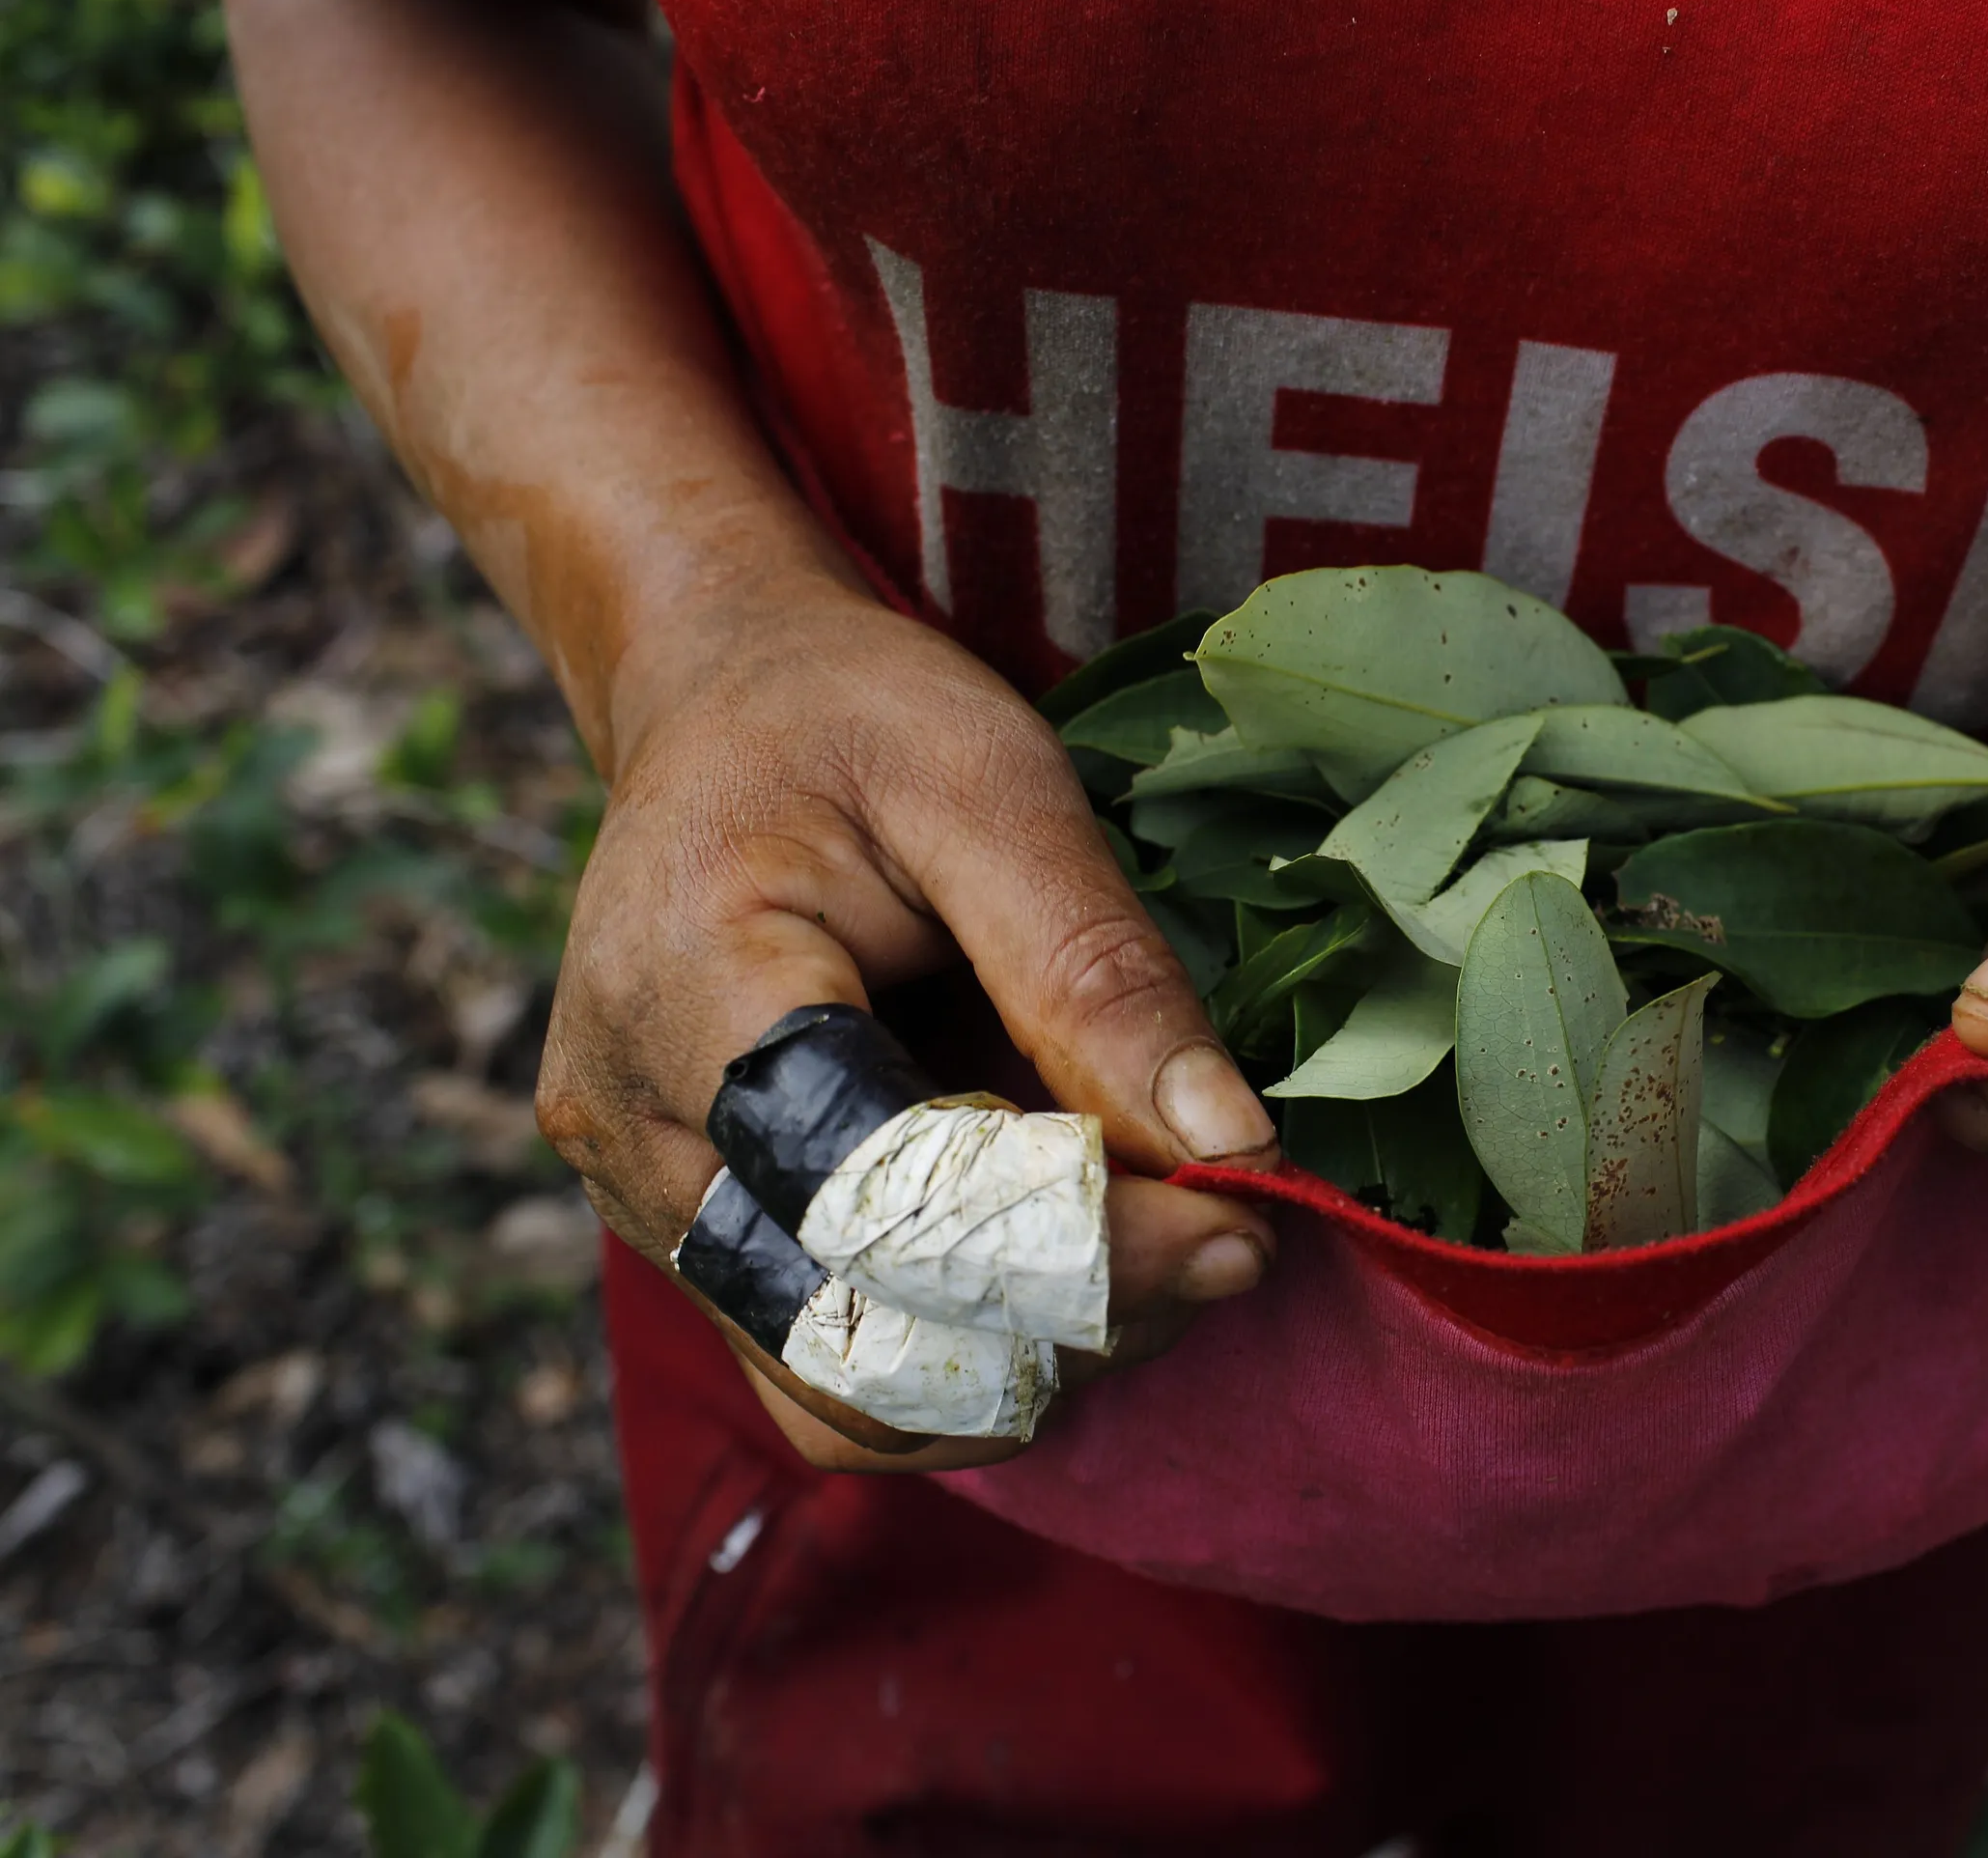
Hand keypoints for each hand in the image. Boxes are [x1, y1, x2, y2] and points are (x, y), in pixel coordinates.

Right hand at [536, 573, 1280, 1469]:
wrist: (722, 709)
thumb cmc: (854, 721)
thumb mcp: (996, 788)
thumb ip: (1099, 971)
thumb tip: (1234, 1146)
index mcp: (689, 993)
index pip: (887, 1202)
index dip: (1078, 1246)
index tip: (1242, 1222)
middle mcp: (636, 1132)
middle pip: (864, 1330)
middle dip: (1074, 1321)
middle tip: (1230, 1243)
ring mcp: (644, 1205)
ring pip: (851, 1388)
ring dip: (1033, 1357)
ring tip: (1158, 1247)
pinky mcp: (688, 1241)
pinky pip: (832, 1365)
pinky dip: (972, 1350)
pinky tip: (1072, 1262)